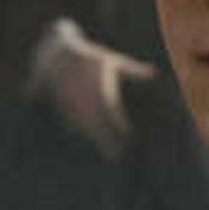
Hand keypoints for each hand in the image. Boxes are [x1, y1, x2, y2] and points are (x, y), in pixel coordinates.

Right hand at [40, 25, 155, 154]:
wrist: (55, 53)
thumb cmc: (89, 56)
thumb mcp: (112, 60)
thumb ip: (132, 70)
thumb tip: (153, 72)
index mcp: (101, 92)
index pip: (114, 116)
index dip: (121, 127)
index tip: (128, 136)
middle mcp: (86, 101)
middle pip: (99, 127)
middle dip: (106, 142)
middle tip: (116, 156)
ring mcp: (72, 105)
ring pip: (83, 127)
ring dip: (92, 138)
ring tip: (103, 148)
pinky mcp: (60, 106)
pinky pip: (70, 122)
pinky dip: (78, 130)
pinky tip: (85, 136)